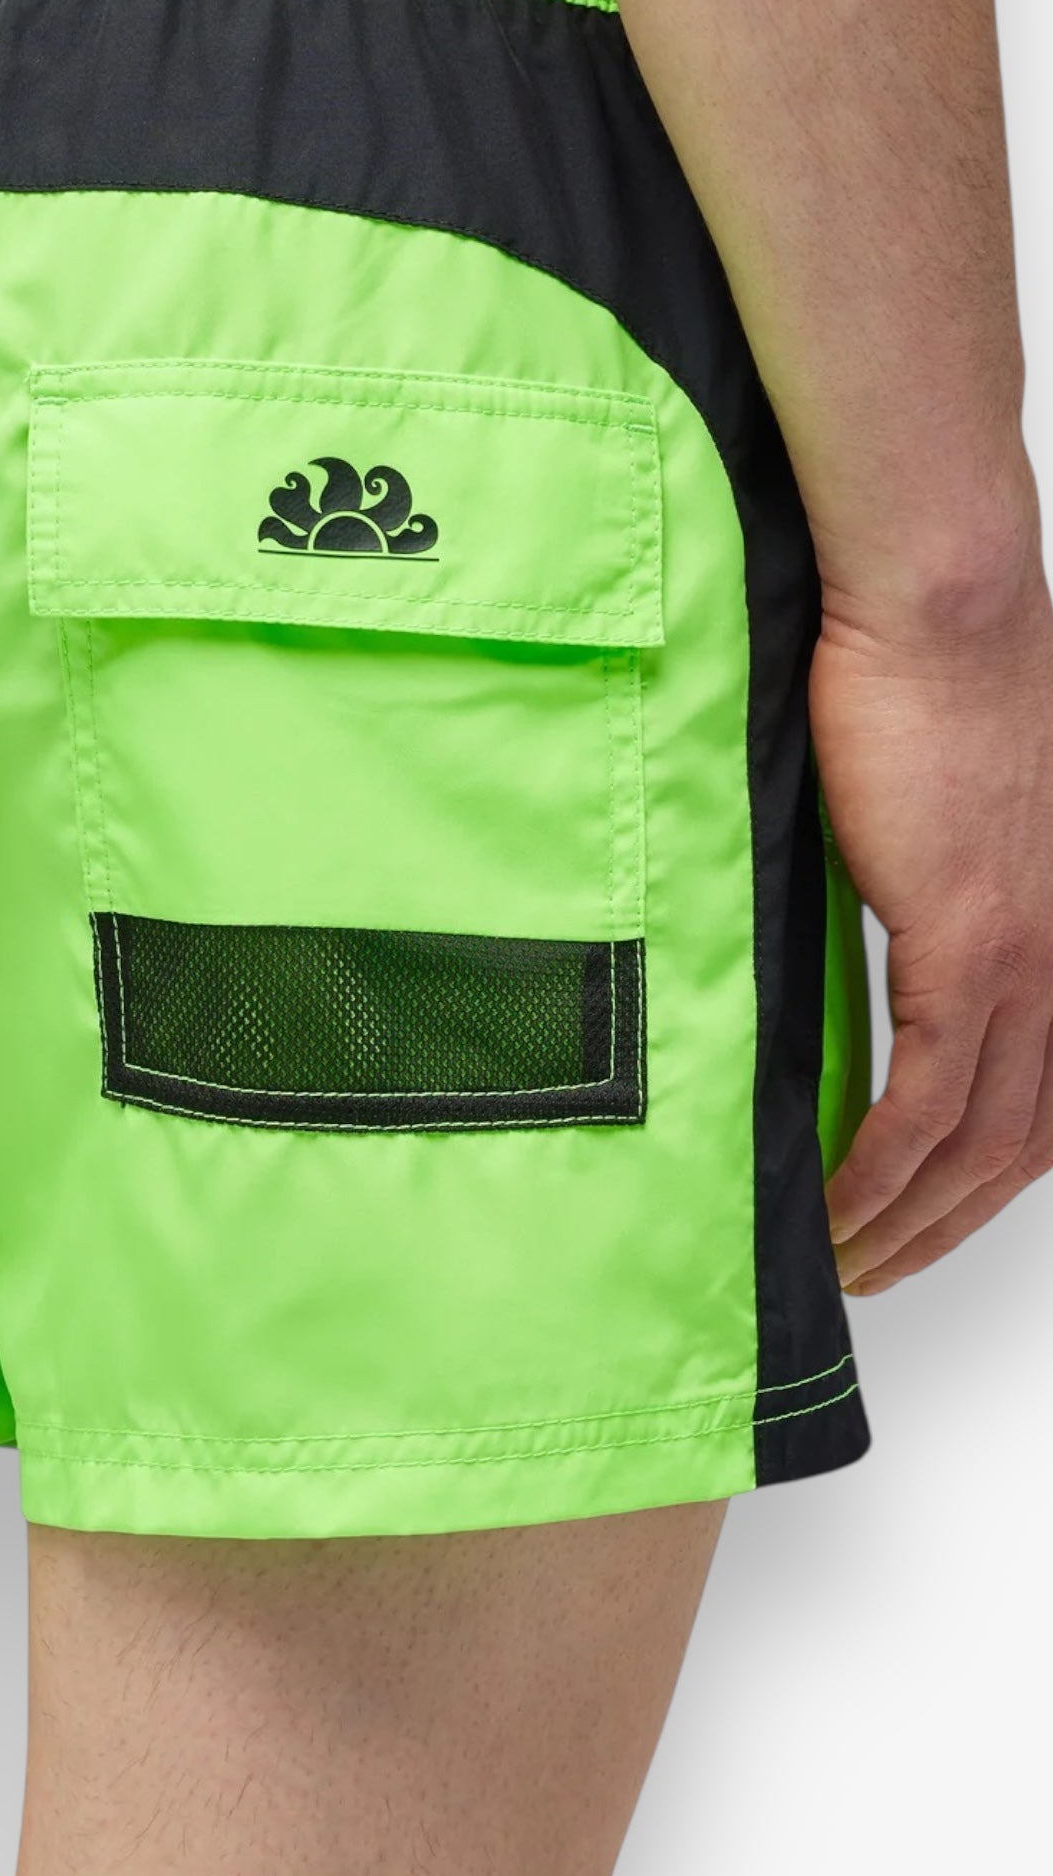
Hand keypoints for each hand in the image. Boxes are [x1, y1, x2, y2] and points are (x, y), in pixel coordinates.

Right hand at [815, 586, 1052, 1292]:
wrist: (940, 609)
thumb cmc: (930, 680)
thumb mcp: (940, 817)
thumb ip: (923, 900)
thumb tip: (867, 959)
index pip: (1047, 1100)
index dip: (987, 1182)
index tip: (921, 1218)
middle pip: (1025, 1146)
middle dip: (948, 1227)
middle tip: (876, 1265)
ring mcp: (1028, 956)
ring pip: (983, 1144)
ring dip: (911, 1219)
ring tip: (847, 1255)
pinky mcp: (970, 942)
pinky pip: (929, 1100)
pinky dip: (883, 1168)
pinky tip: (842, 1200)